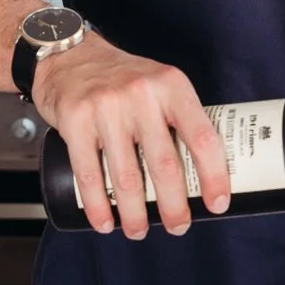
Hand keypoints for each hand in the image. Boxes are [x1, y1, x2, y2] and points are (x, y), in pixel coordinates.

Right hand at [31, 34, 229, 237]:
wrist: (68, 54)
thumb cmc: (121, 77)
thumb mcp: (159, 83)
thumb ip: (177, 117)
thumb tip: (202, 170)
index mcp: (172, 86)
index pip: (202, 137)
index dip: (214, 175)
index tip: (217, 203)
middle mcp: (141, 95)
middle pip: (164, 165)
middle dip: (174, 206)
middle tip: (178, 226)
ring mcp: (106, 108)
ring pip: (126, 177)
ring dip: (135, 214)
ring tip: (139, 230)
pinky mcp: (75, 121)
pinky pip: (89, 174)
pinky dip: (99, 206)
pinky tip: (105, 222)